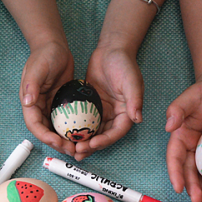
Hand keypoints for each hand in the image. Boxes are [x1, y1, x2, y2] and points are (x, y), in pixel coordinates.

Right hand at [19, 41, 75, 157]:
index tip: (58, 142)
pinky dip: (72, 130)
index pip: (35, 125)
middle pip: (46, 132)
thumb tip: (27, 102)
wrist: (55, 46)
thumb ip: (32, 85)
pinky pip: (66, 122)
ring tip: (79, 147)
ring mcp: (50, 108)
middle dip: (57, 144)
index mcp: (30, 102)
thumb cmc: (45, 54)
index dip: (45, 137)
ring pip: (56, 130)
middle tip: (72, 150)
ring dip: (66, 140)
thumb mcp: (38, 68)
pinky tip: (84, 135)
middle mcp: (38, 108)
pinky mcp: (61, 105)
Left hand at [76, 45, 142, 159]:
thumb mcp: (131, 81)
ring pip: (92, 133)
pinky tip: (65, 135)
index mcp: (127, 114)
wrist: (111, 50)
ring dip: (82, 142)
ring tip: (70, 149)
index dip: (105, 141)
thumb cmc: (124, 63)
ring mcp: (102, 113)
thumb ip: (135, 100)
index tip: (92, 144)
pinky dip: (76, 129)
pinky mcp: (91, 108)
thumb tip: (137, 118)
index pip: (116, 132)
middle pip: (103, 137)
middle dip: (91, 146)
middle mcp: (115, 116)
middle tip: (78, 151)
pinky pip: (83, 122)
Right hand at [165, 77, 201, 201]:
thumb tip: (169, 126)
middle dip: (191, 187)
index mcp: (180, 136)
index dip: (175, 174)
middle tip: (197, 201)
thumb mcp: (192, 96)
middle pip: (188, 171)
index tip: (179, 188)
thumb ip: (179, 109)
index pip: (174, 158)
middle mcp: (190, 147)